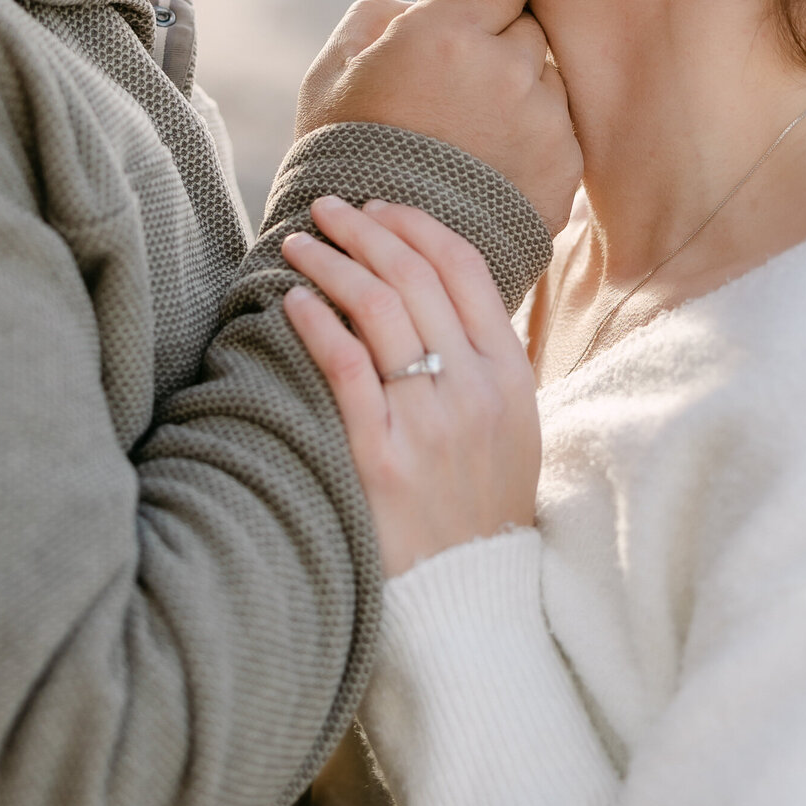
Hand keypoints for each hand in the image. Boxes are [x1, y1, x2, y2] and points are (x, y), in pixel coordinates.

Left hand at [282, 196, 541, 576]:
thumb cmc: (480, 507)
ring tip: (299, 244)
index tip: (380, 207)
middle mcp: (474, 390)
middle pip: (414, 277)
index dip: (417, 226)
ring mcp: (429, 424)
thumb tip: (438, 289)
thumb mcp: (512, 428)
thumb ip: (485, 360)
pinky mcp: (381, 458)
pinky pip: (344, 367)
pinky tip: (292, 300)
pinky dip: (316, 322)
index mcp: (509, 375)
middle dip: (366, 228)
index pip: (465, 269)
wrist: (469, 598)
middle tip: (327, 209)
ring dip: (333, 262)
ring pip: (377, 309)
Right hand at [294, 0, 581, 234]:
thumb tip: (419, 2)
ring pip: (548, 78)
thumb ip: (378, 16)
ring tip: (472, 137)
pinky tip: (490, 168)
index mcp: (445, 33)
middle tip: (457, 91)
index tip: (452, 37)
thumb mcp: (331, 74)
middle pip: (527, 27)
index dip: (473, 6)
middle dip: (498, 47)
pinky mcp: (564, 168)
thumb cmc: (344, 157)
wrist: (378, 258)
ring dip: (521, 94)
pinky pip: (561, 131)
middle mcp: (505, 67)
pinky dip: (534, 142)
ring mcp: (542, 120)